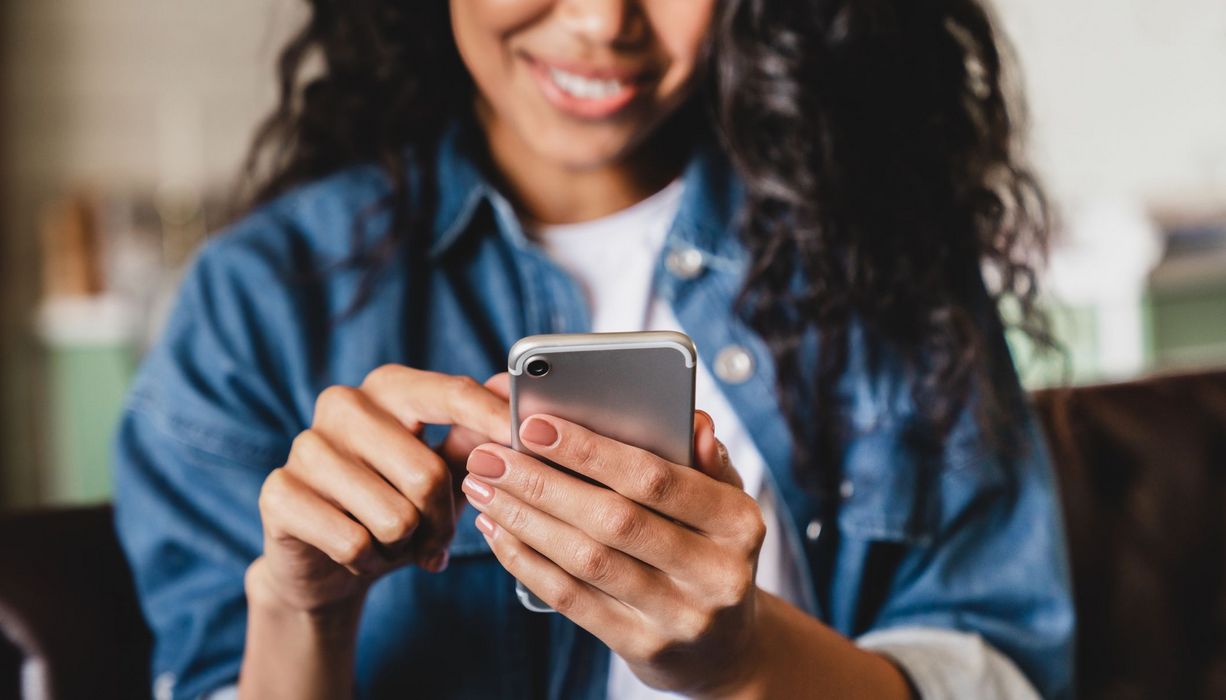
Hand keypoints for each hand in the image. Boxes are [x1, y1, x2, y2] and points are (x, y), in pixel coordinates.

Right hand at [248, 367, 512, 613]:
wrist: (326, 562)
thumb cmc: (396, 504)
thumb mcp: (444, 471)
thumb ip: (476, 436)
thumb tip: (513, 393)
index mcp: (389, 387)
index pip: (450, 394)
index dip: (492, 419)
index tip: (525, 439)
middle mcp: (343, 404)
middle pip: (427, 473)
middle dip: (442, 521)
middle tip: (436, 539)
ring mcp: (305, 445)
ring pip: (394, 516)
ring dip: (404, 545)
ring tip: (392, 542)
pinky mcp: (278, 492)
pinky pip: (353, 542)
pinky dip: (368, 561)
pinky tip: (359, 554)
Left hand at [462, 411, 766, 696]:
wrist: (725, 648)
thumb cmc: (711, 551)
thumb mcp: (724, 504)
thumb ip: (705, 460)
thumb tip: (693, 421)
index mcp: (739, 523)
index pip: (657, 479)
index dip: (591, 451)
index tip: (534, 425)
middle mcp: (716, 573)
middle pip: (613, 520)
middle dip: (542, 483)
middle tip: (490, 456)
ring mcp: (680, 616)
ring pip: (587, 560)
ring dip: (524, 520)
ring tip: (483, 488)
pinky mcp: (643, 647)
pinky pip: (572, 599)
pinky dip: (527, 562)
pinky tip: (498, 532)